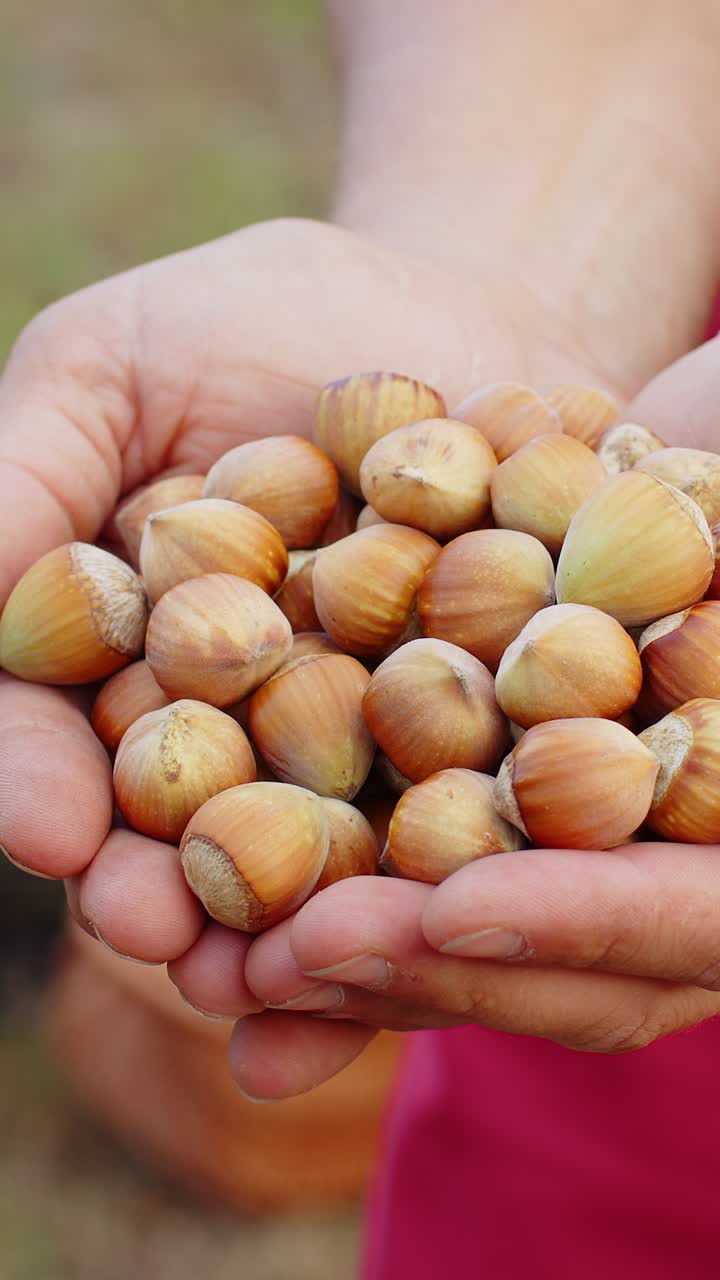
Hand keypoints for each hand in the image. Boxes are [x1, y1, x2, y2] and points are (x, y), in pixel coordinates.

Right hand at [1, 213, 634, 1093]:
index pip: (55, 734)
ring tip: (281, 978)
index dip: (36, 783)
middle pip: (177, 827)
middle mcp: (227, 725)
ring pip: (310, 856)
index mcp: (118, 654)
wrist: (456, 305)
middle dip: (160, 887)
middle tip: (159, 937)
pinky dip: (443, 872)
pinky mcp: (480, 742)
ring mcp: (354, 747)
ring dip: (292, 924)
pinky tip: (438, 918)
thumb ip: (21, 482)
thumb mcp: (111, 366)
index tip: (52, 830)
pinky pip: (458, 819)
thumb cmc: (256, 321)